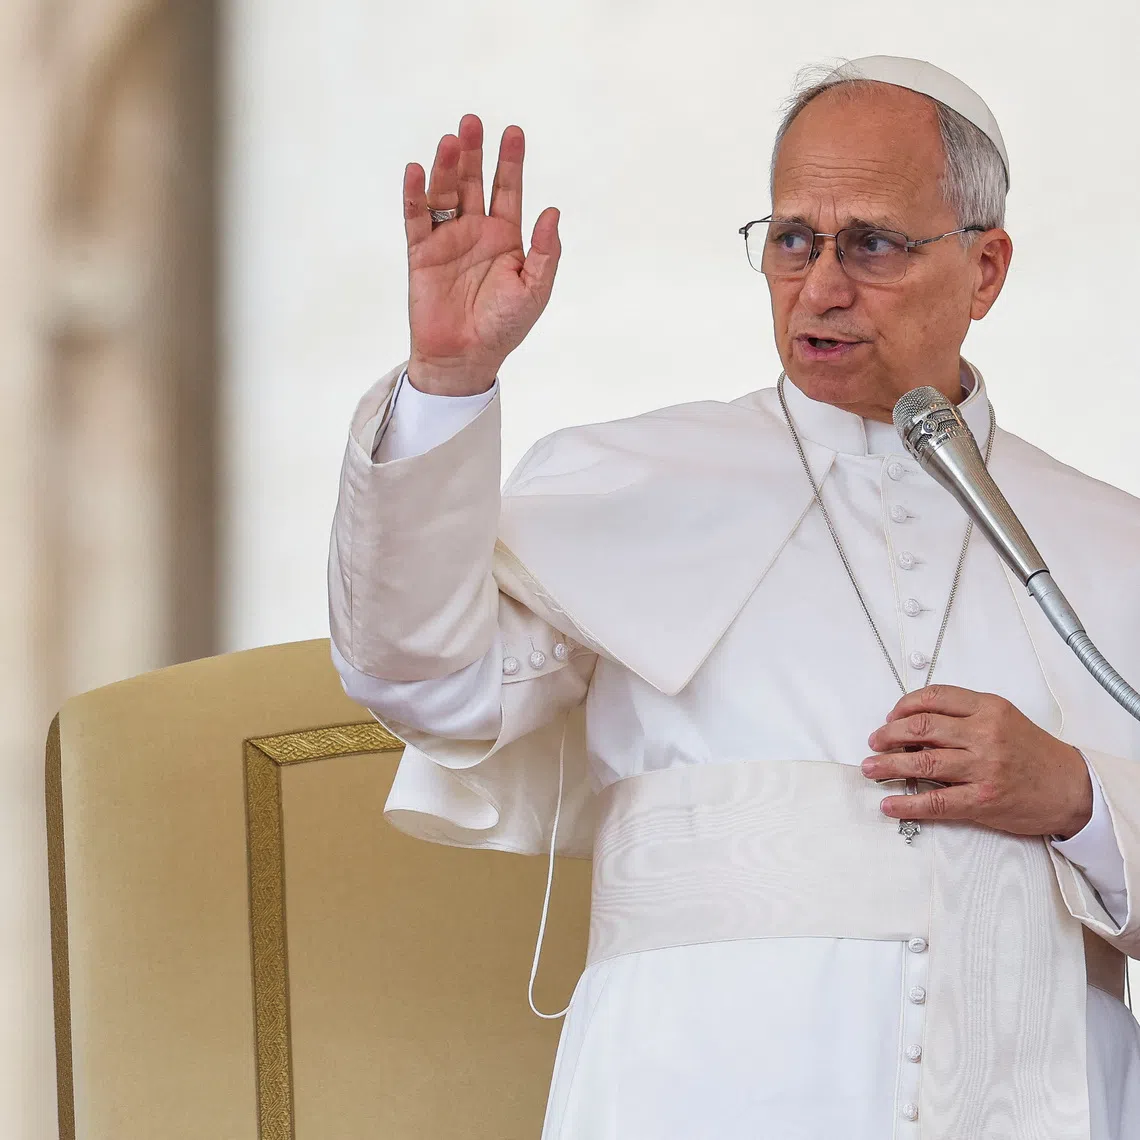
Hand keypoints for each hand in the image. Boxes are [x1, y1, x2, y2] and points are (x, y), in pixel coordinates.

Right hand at [403, 113, 561, 394]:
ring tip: (450, 141)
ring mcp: (447, 240)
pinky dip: (415, 195)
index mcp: (505, 238)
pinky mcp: (421, 253)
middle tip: (472, 122)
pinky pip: (417, 218)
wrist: (466, 358)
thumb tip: (552, 211)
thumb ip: (544, 252)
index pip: (508, 190)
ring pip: (445, 193)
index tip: (513, 132)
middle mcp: (475, 232)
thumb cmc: (503, 328)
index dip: (510, 162)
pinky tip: (416, 171)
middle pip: (474, 181)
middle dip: (474, 152)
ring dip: (447, 167)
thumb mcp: (534, 290)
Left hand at [861, 684, 1092, 838]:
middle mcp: (984, 734)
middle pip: (921, 728)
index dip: (903, 706)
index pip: (934, 697)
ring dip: (888, 765)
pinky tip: (890, 804)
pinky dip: (907, 803)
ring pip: (922, 762)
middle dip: (888, 735)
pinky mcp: (982, 800)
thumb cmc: (1034, 753)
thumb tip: (914, 725)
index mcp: (988, 709)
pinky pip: (936, 801)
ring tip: (871, 768)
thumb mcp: (1003, 720)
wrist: (1072, 788)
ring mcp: (983, 768)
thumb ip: (964, 717)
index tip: (890, 717)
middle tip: (874, 743)